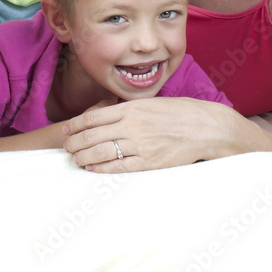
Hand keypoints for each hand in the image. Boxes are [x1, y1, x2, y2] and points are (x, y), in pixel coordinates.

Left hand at [62, 98, 231, 171]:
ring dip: (84, 156)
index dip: (75, 124)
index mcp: (131, 108)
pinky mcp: (149, 162)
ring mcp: (140, 144)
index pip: (93, 117)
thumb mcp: (151, 102)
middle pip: (92, 135)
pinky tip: (93, 168)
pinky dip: (102, 168)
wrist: (206, 127)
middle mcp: (132, 125)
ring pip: (102, 151)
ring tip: (75, 159)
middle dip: (74, 142)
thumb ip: (129, 109)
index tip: (66, 129)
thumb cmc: (180, 112)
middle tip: (65, 147)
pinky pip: (119, 167)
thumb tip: (108, 114)